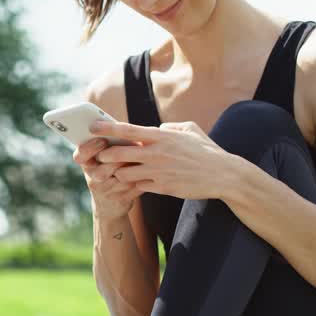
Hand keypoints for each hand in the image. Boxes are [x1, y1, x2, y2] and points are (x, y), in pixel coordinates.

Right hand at [73, 136, 143, 218]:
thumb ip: (108, 143)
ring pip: (120, 178)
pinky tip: (149, 170)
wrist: (111, 204)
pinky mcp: (120, 199)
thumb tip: (118, 126)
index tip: (102, 140)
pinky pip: (133, 187)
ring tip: (143, 158)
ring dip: (132, 167)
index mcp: (86, 163)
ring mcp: (105, 191)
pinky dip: (142, 178)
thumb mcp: (102, 157)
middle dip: (117, 159)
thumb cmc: (109, 168)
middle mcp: (92, 177)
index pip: (80, 156)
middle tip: (131, 147)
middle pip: (102, 170)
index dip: (90, 148)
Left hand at [88, 119, 236, 199]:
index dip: (106, 128)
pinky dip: (134, 185)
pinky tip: (134, 183)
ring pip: (124, 173)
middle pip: (119, 153)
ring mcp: (158, 172)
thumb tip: (157, 129)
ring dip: (118, 173)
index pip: (127, 130)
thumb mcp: (190, 130)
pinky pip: (138, 186)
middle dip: (105, 156)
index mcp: (161, 136)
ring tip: (117, 172)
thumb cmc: (206, 150)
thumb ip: (170, 128)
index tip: (92, 127)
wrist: (223, 175)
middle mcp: (156, 153)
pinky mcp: (162, 188)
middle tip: (100, 156)